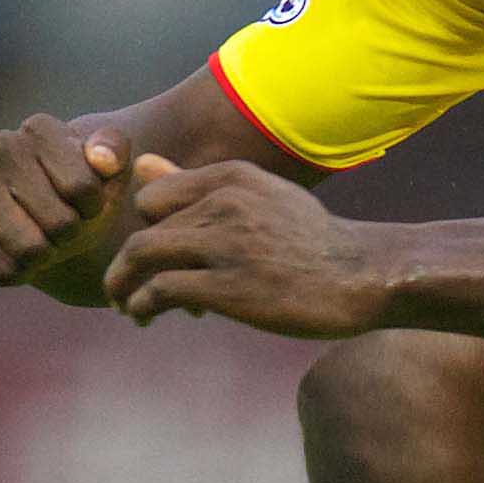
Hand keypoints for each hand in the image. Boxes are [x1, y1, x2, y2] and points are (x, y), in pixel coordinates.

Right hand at [0, 114, 136, 298]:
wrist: (42, 212)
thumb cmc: (80, 190)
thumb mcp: (112, 169)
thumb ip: (115, 153)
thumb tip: (102, 160)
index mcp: (40, 129)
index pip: (83, 189)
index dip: (95, 209)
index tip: (88, 203)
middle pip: (59, 224)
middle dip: (70, 235)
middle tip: (65, 228)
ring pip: (27, 249)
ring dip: (46, 257)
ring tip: (45, 243)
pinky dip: (17, 273)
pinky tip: (21, 258)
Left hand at [101, 159, 390, 337]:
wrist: (362, 276)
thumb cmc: (311, 241)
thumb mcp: (258, 196)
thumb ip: (198, 184)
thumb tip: (142, 164)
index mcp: (231, 178)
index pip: (153, 195)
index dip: (144, 228)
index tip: (151, 256)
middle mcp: (225, 203)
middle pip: (144, 228)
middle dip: (125, 264)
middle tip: (121, 288)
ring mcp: (227, 245)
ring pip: (143, 256)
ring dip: (122, 285)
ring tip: (126, 306)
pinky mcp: (230, 288)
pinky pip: (162, 290)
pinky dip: (142, 305)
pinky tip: (145, 317)